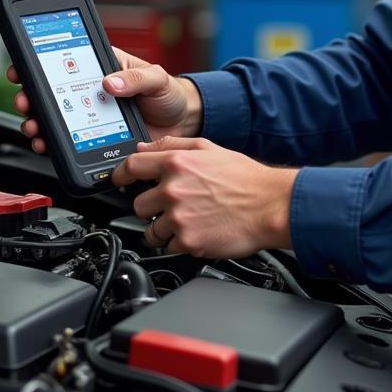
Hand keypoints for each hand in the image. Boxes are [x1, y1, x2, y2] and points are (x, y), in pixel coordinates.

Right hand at [9, 48, 202, 154]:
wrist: (182, 123)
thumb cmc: (170, 93)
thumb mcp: (158, 77)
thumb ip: (137, 78)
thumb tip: (111, 83)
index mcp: (104, 68)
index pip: (66, 61)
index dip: (39, 62)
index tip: (23, 69)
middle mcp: (92, 91)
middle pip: (52, 92)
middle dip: (31, 97)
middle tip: (26, 102)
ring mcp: (91, 115)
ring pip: (56, 118)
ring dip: (38, 121)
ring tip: (34, 127)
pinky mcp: (95, 137)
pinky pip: (69, 141)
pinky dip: (54, 144)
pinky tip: (48, 145)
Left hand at [113, 136, 296, 257]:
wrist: (271, 205)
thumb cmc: (245, 178)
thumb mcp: (210, 148)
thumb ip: (174, 144)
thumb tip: (145, 147)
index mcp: (178, 163)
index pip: (131, 166)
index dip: (120, 175)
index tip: (119, 181)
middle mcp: (174, 190)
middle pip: (138, 205)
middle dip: (152, 207)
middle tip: (172, 206)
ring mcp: (179, 218)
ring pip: (151, 230)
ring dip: (164, 229)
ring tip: (188, 221)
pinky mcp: (188, 241)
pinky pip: (169, 247)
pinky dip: (180, 243)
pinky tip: (198, 231)